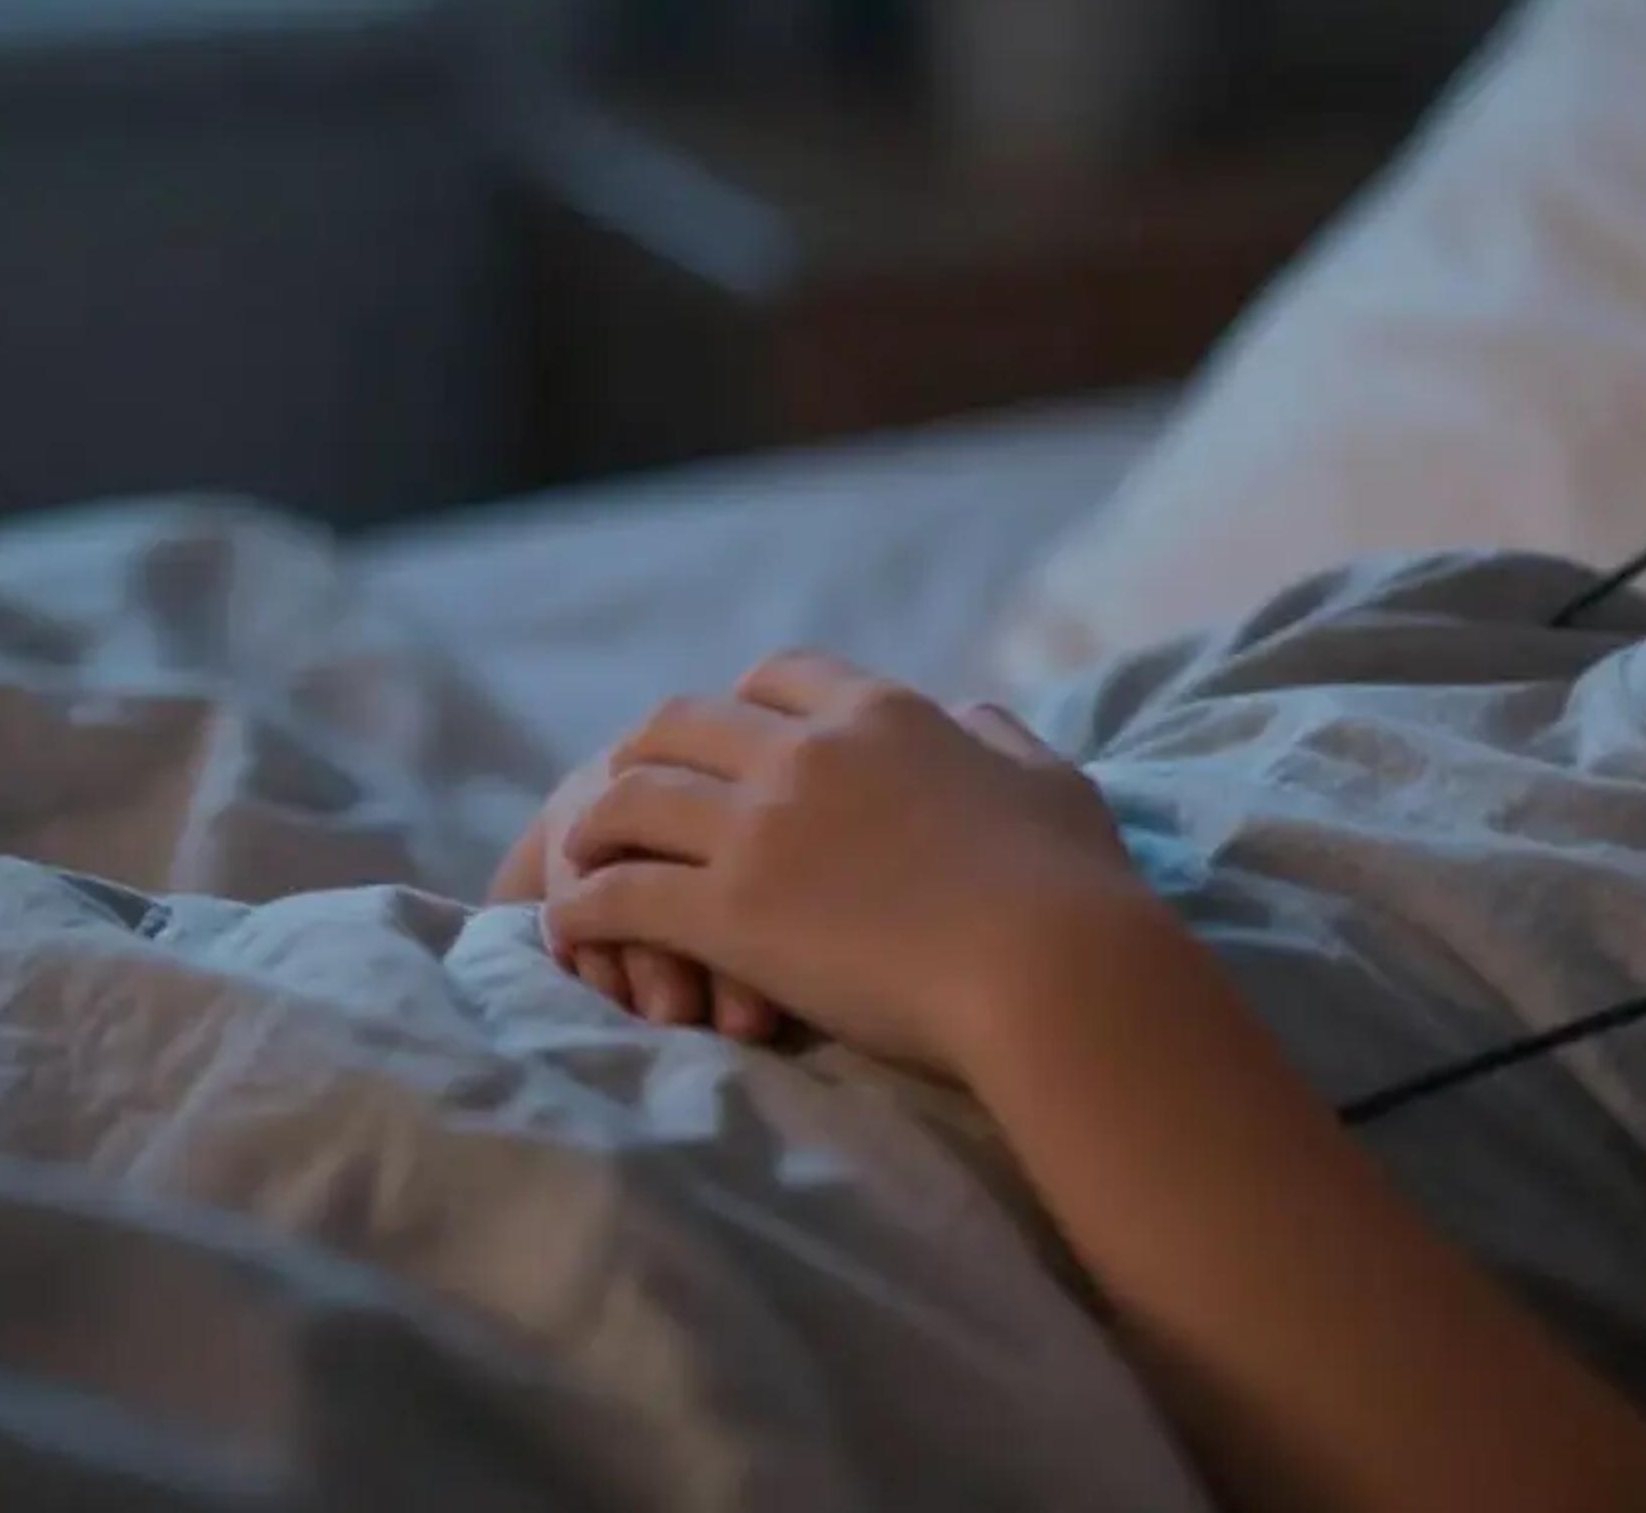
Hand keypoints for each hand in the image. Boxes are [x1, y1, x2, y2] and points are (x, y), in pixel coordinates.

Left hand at [543, 651, 1164, 1077]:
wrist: (1051, 970)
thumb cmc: (1072, 887)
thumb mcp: (1052, 782)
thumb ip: (1001, 739)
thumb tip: (972, 715)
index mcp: (886, 714)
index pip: (778, 675)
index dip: (740, 706)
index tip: (726, 743)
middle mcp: (808, 753)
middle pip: (680, 723)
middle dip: (645, 755)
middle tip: (631, 801)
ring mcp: (761, 828)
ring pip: (628, 797)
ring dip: (594, 827)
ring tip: (581, 860)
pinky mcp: (729, 911)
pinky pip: (617, 891)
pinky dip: (580, 904)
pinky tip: (573, 926)